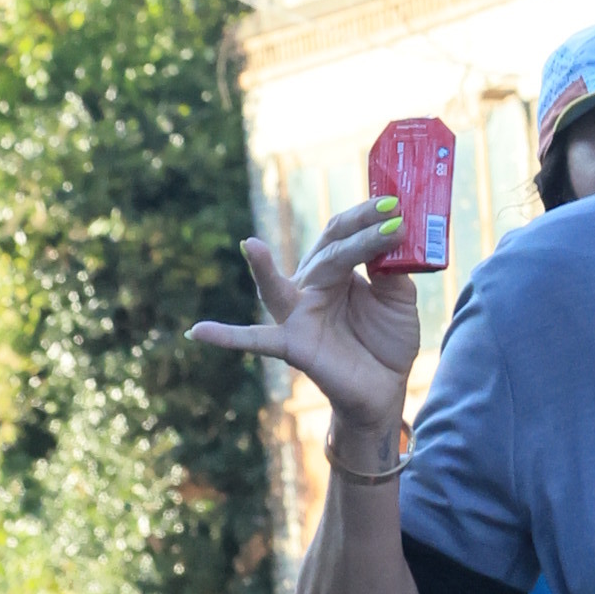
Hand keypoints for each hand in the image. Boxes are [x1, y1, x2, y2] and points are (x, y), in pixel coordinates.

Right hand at [190, 200, 421, 439]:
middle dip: (357, 232)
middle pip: (327, 251)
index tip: (394, 203)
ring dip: (262, 268)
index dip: (366, 218)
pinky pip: (255, 340)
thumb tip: (389, 239)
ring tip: (250, 246)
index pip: (342, 234)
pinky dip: (226, 337)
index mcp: (334, 269)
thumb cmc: (386, 340)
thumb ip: (391, 271)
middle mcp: (310, 285)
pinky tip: (197, 332)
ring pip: (280, 286)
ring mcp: (297, 314)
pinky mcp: (291, 345)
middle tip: (388, 214)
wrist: (384, 389)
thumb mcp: (397, 299)